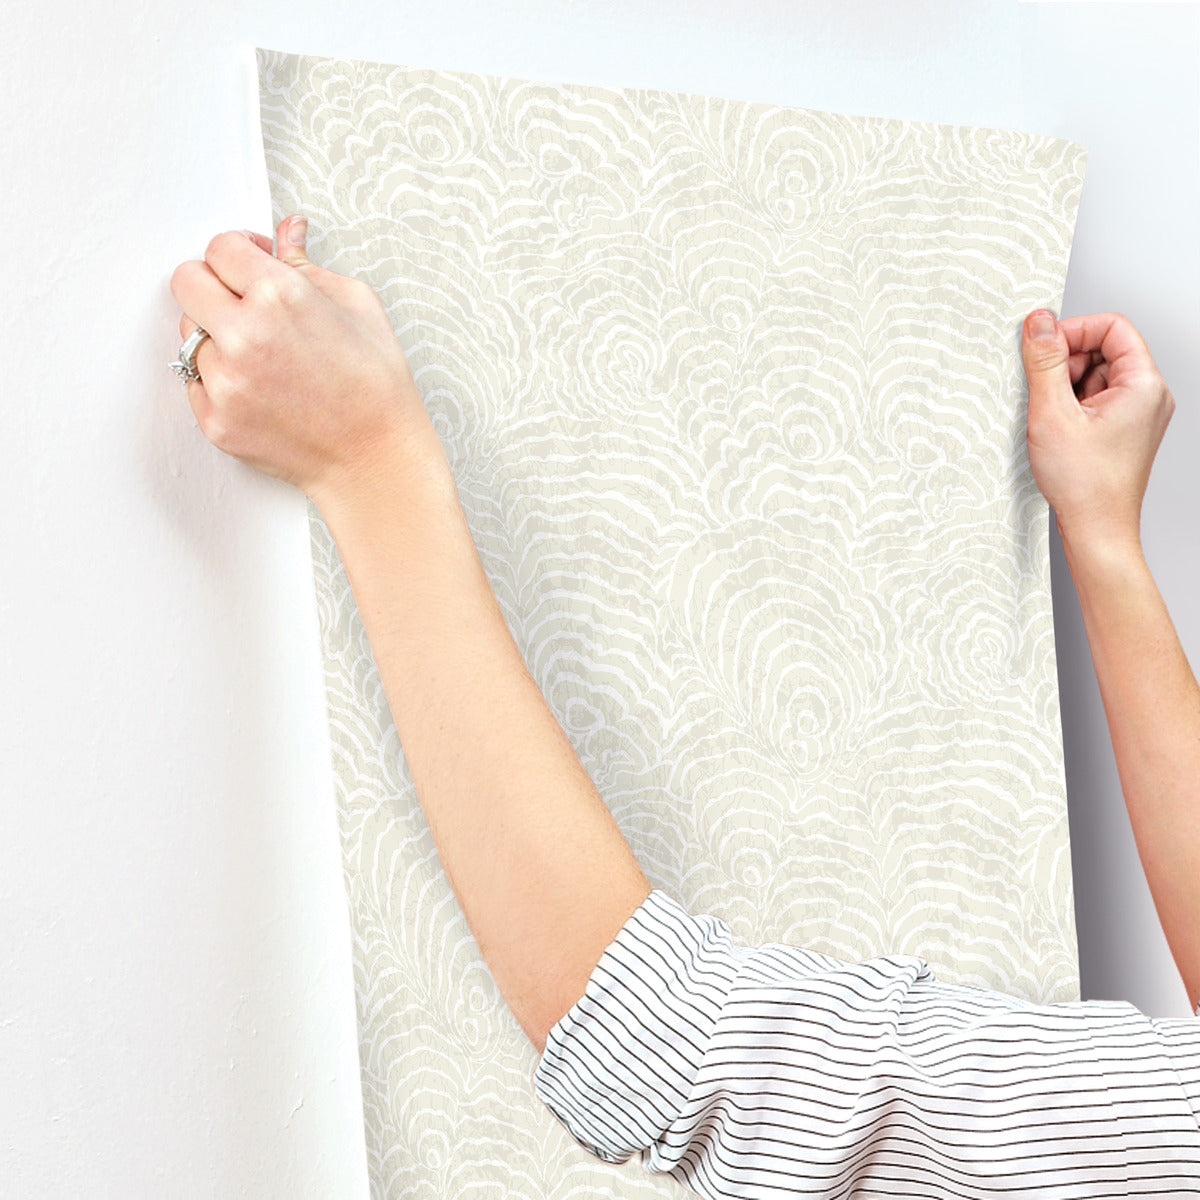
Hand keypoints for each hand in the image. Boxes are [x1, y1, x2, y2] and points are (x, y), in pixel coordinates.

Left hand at [169, 215, 437, 506]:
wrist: (376, 458)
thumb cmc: (376, 386)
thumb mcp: (358, 306)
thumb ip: (308, 264)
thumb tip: (288, 231)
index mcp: (280, 295)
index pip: (220, 248)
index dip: (238, 251)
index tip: (250, 264)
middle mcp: (244, 335)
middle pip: (186, 282)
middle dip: (213, 284)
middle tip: (242, 301)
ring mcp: (225, 382)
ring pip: (190, 335)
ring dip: (217, 337)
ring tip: (262, 356)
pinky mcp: (215, 420)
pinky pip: (195, 382)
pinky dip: (220, 380)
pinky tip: (261, 388)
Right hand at [1021, 308, 1175, 552]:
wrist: (1097, 530)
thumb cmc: (1085, 484)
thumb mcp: (1053, 413)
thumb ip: (1045, 362)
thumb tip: (1039, 322)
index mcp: (1143, 385)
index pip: (1112, 328)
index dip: (1074, 331)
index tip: (1043, 347)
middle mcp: (1148, 396)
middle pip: (1104, 350)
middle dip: (1067, 362)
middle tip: (1042, 390)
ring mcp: (1137, 415)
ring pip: (1096, 376)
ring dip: (1066, 387)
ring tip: (1051, 418)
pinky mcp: (1123, 431)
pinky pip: (1095, 400)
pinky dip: (1071, 407)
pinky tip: (1057, 429)